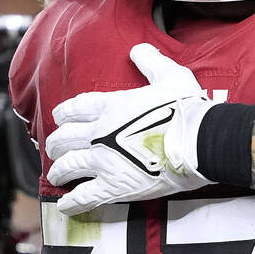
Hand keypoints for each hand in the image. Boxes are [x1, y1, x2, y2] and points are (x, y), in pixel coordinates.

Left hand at [46, 43, 217, 214]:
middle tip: (56, 148)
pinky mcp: (114, 186)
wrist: (199, 141)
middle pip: (64, 139)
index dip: (63, 114)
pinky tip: (65, 204)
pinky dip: (71, 202)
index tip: (60, 118)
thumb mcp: (171, 76)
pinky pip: (83, 196)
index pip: (73, 109)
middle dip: (56, 144)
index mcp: (110, 106)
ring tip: (57, 176)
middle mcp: (98, 133)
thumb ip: (151, 62)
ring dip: (59, 172)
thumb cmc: (186, 109)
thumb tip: (138, 49)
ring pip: (67, 167)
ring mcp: (103, 161)